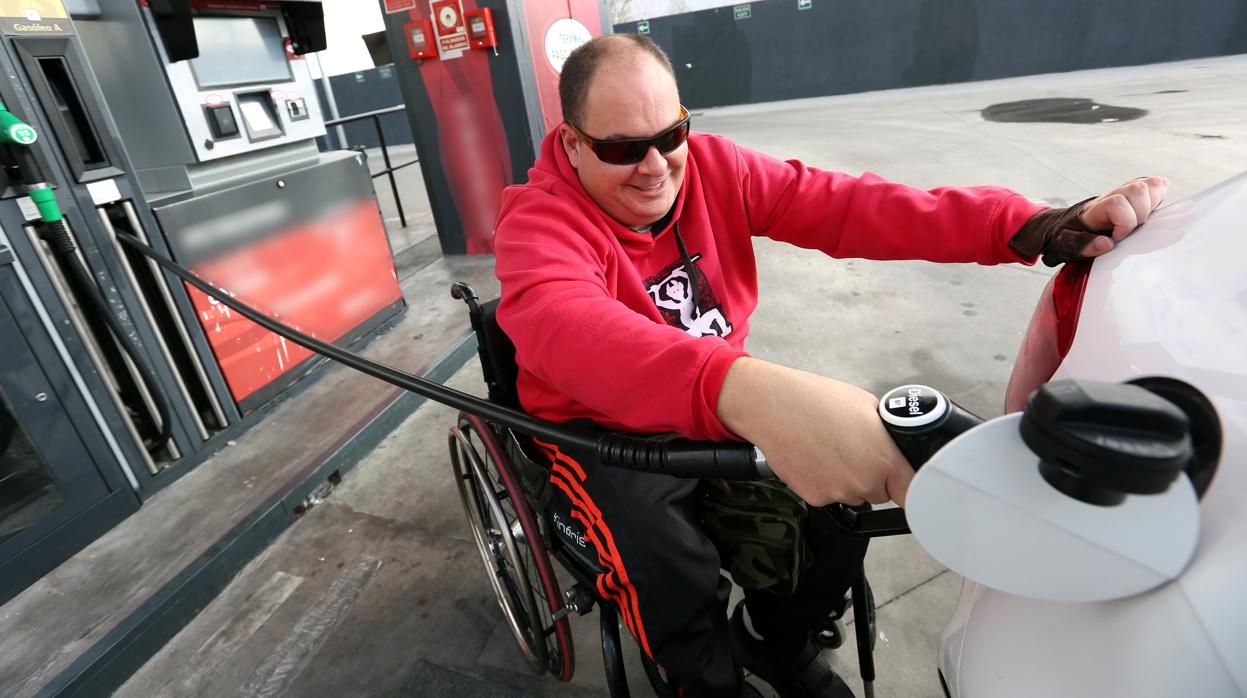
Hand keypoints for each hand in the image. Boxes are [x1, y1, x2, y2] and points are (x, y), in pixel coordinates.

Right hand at [716, 357, 913, 507]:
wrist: (774, 408)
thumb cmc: (817, 400)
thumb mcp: (867, 407)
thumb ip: (885, 436)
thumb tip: (891, 447)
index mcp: (884, 459)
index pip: (912, 494)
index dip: (910, 489)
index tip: (906, 485)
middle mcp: (864, 482)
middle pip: (880, 493)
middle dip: (873, 477)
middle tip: (854, 450)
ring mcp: (837, 493)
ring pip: (853, 495)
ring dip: (847, 480)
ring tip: (829, 450)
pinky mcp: (814, 498)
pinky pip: (828, 495)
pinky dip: (823, 481)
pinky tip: (814, 458)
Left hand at [1009, 176, 1169, 265]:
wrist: (1072, 226)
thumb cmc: (1072, 236)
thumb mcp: (1068, 245)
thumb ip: (1084, 245)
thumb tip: (1108, 244)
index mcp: (1096, 208)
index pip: (1117, 203)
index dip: (1124, 223)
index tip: (1117, 238)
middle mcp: (1112, 195)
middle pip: (1138, 189)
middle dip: (1141, 214)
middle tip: (1131, 230)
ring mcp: (1126, 192)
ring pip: (1151, 184)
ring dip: (1152, 205)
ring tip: (1141, 221)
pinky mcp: (1138, 194)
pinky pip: (1158, 186)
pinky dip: (1159, 197)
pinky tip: (1150, 212)